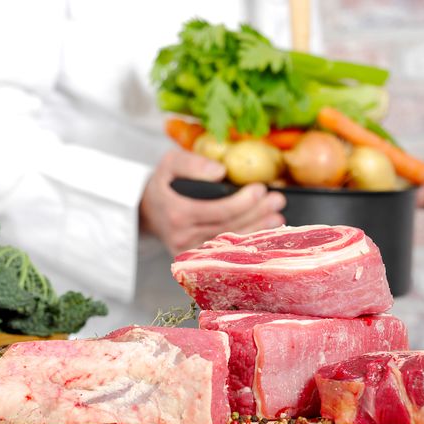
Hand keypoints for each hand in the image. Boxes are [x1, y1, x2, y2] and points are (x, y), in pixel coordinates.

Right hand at [140, 149, 285, 255]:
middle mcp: (182, 237)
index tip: (261, 189)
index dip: (243, 202)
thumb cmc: (163, 184)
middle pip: (228, 227)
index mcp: (177, 213)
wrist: (147, 211)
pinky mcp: (195, 259)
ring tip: (276, 216)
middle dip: (257, 213)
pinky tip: (263, 231)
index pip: (218, 211)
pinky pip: (225, 250)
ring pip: (229, 242)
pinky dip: (246, 240)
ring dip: (257, 229)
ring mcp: (189, 251)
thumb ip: (192, 164)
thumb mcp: (170, 163)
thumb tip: (221, 172)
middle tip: (277, 201)